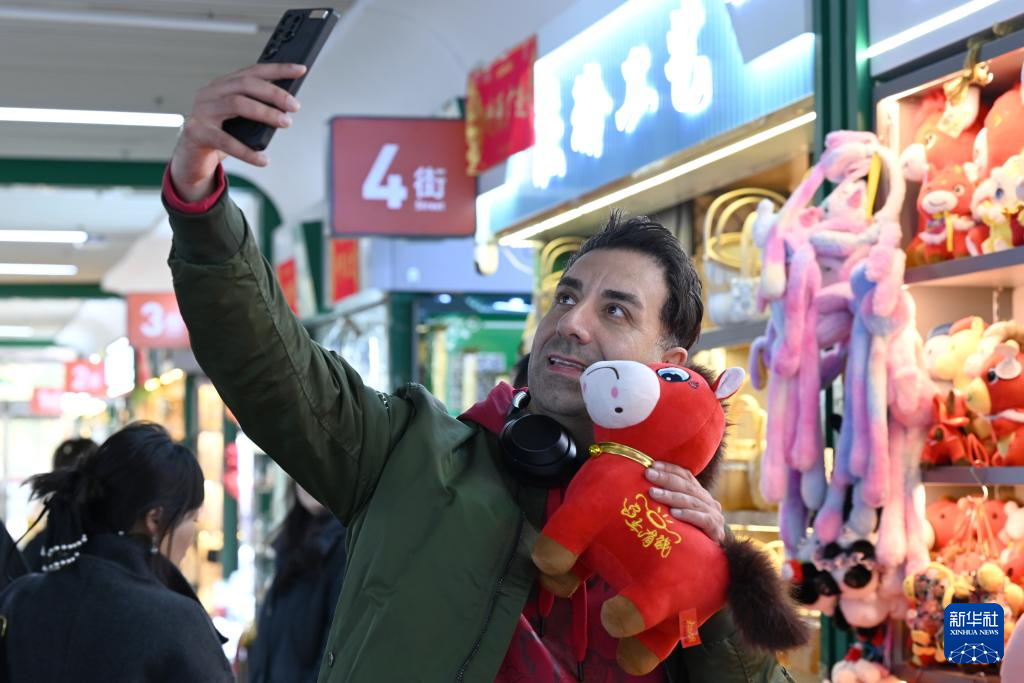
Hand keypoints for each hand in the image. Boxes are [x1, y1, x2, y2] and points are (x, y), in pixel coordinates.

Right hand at [169, 63, 305, 201]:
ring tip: (285, 123)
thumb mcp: (240, 120)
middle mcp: (210, 94)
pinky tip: (263, 159)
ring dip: (265, 113)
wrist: (191, 159)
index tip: (299, 70)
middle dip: (274, 93)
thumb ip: (256, 110)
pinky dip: (248, 152)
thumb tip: (287, 108)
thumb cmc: (219, 136)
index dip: (277, 70)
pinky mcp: (196, 132)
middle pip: (245, 84)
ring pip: (237, 103)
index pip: (252, 72)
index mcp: (222, 86)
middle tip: (295, 106)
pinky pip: (226, 141)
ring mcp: (201, 111)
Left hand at [646, 462, 725, 543]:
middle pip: (686, 486)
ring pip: (691, 501)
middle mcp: (708, 501)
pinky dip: (688, 515)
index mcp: (700, 493)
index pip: (686, 475)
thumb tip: (644, 488)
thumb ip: (670, 501)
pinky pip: (703, 519)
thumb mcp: (681, 513)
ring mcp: (714, 514)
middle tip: (648, 474)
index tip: (652, 465)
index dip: (670, 469)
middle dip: (666, 479)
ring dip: (671, 496)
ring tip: (654, 493)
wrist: (713, 556)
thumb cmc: (691, 532)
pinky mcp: (716, 529)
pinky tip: (674, 513)